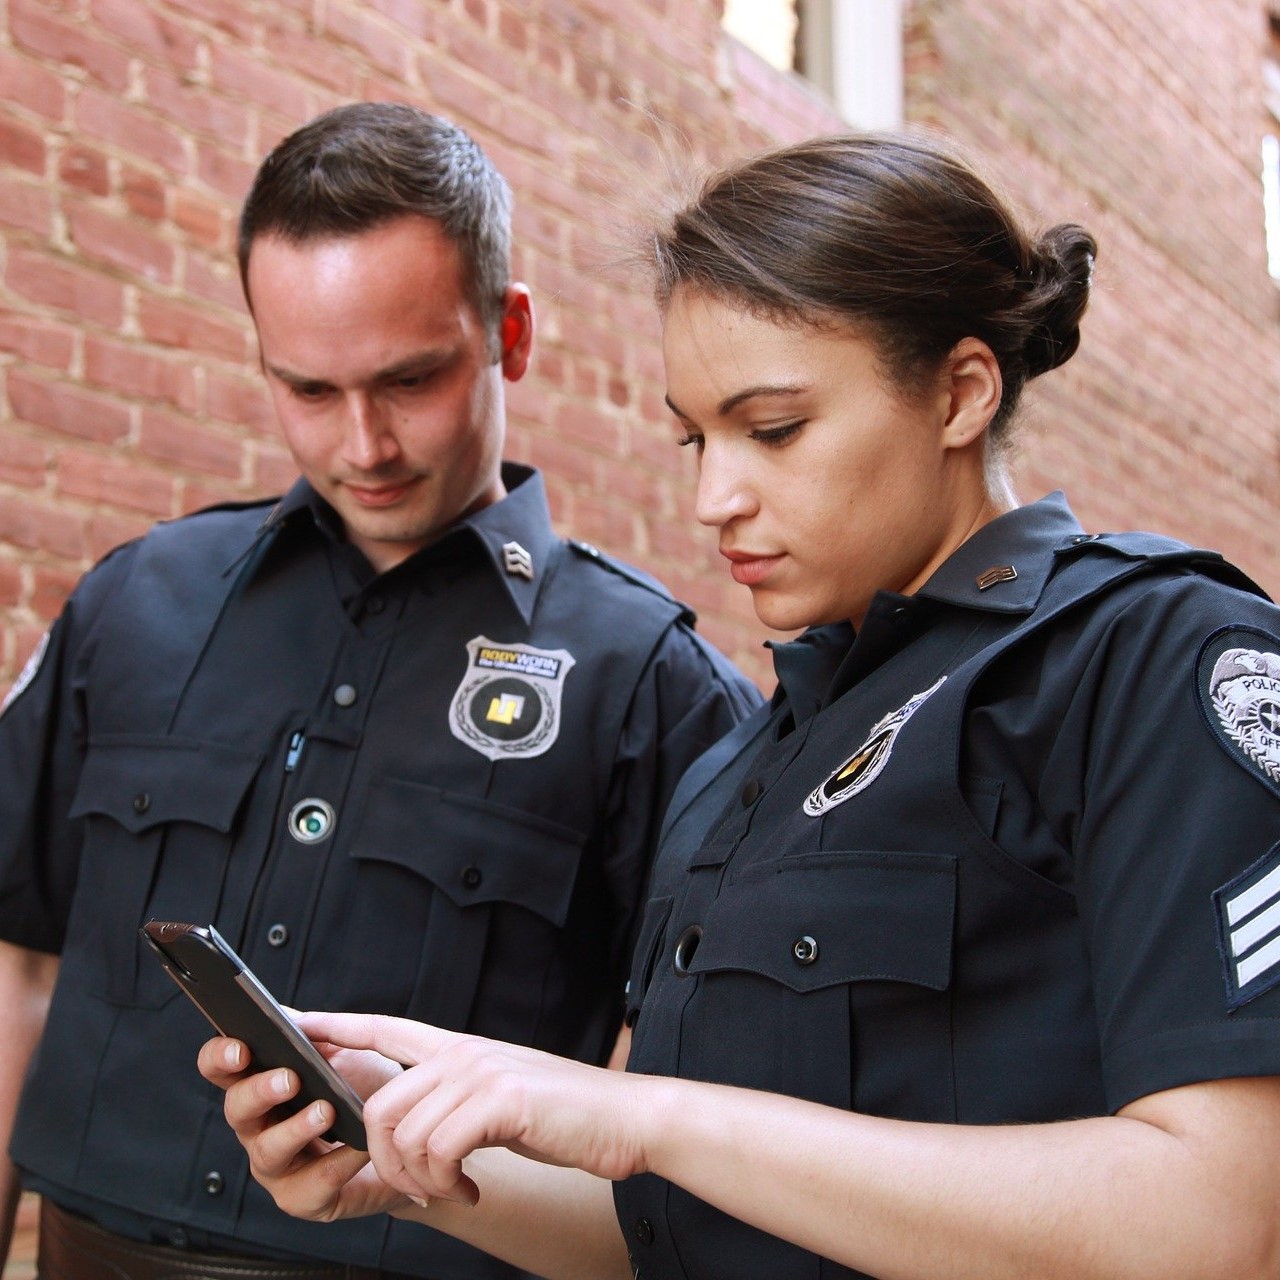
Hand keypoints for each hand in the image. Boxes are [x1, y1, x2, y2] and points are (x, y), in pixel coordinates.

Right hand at [196, 1035, 406, 1221]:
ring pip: (267, 1151)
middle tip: (289, 1079)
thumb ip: (316, 1032)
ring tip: (326, 1111)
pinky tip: (358, 1146)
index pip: (221, 1068)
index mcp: (261, 1082)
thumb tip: (291, 1017)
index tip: (241, 1048)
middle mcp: (259, 1126)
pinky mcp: (304, 1198)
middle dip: (259, 1092)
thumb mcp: (347, 1049)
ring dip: (295, 1129)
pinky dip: (336, 1163)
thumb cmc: (368, 1086)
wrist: (407, 1132)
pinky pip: (310, 1185)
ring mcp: (277, 1166)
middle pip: (236, 1109)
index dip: (220, 1057)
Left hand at [297, 1013, 655, 1207]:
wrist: (626, 1119)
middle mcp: (465, 1053)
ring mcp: (482, 1073)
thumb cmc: (565, 1116)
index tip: (298, 1024)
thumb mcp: (500, 1097)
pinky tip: (472, 1189)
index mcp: (462, 1048)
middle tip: (417, 1189)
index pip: (386, 1027)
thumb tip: (411, 1128)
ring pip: (404, 1130)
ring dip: (418, 1179)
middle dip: (382, 1160)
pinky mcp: (502, 1100)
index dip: (339, 1026)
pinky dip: (446, 1183)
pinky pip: (438, 1149)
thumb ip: (456, 1100)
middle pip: (380, 1101)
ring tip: (450, 1190)